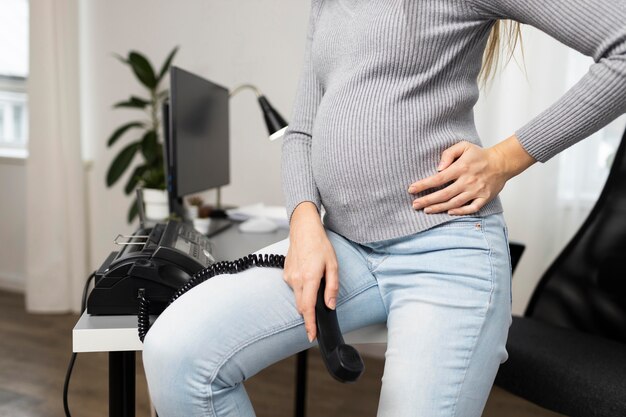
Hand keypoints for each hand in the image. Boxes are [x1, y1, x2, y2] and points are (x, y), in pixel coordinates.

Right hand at [284, 202, 338, 342]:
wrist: (304, 229)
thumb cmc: (319, 244)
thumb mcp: (333, 265)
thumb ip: (332, 287)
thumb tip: (330, 304)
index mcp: (309, 278)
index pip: (307, 308)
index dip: (310, 324)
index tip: (311, 335)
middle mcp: (296, 279)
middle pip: (301, 306)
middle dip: (309, 315)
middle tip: (316, 320)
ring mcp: (289, 277)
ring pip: (297, 297)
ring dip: (306, 298)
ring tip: (316, 283)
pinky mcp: (286, 274)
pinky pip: (294, 288)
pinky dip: (302, 288)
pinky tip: (308, 276)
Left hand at [408, 135, 535, 214]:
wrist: (502, 162)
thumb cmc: (480, 154)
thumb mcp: (464, 146)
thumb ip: (449, 153)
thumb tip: (438, 167)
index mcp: (461, 167)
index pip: (438, 179)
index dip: (423, 185)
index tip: (411, 189)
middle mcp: (468, 181)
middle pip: (444, 194)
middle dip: (427, 201)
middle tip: (414, 205)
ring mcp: (477, 191)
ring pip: (454, 203)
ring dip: (439, 208)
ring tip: (426, 210)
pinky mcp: (484, 198)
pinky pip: (471, 208)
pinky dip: (460, 212)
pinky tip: (448, 212)